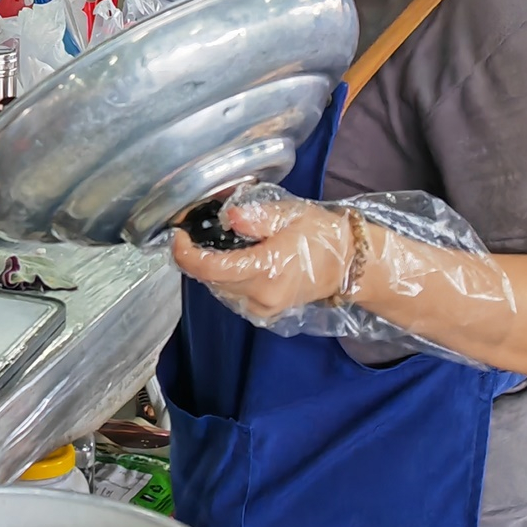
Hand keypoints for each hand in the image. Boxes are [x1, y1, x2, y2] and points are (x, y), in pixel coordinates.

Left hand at [170, 189, 356, 319]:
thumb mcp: (290, 215)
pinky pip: (232, 295)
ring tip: (216, 245)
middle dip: (196, 257)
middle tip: (194, 234)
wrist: (349, 264)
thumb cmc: (321, 236)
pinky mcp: (266, 312)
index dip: (185, 254)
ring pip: (219, 289)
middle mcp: (261, 296)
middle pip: (210, 279)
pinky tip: (232, 261)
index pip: (211, 269)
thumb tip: (229, 216)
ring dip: (210, 268)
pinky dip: (225, 278)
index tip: (177, 236)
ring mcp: (263, 308)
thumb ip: (256, 216)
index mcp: (266, 271)